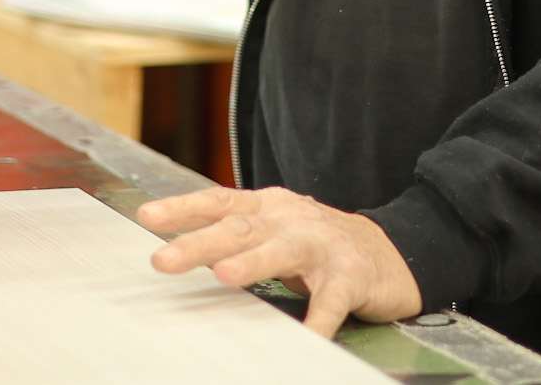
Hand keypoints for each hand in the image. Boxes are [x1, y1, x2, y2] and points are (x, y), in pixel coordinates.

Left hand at [137, 186, 422, 337]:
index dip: (183, 208)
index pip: (219, 203)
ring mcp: (322, 246)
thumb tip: (175, 251)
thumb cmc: (318, 244)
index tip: (147, 217)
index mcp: (267, 208)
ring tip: (223, 274)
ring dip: (253, 262)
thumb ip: (233, 237)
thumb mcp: (274, 231)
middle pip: (240, 228)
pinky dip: (318, 319)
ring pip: (283, 251)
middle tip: (163, 259)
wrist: (393, 251)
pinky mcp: (351, 276)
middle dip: (200, 242)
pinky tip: (305, 337)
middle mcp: (291, 220)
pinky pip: (331, 301)